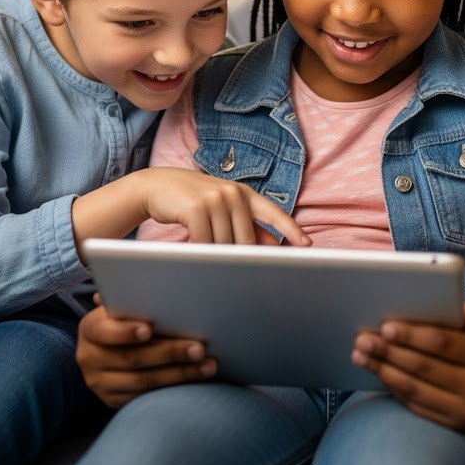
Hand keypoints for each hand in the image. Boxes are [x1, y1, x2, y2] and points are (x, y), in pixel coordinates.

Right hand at [72, 167, 310, 249]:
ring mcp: (215, 198)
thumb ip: (247, 225)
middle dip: (241, 260)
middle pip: (246, 240)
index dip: (291, 229)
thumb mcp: (223, 208)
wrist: (157, 186)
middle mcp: (233, 193)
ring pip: (225, 244)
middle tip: (240, 277)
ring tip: (209, 266)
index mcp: (244, 194)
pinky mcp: (196, 207)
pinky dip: (200, 253)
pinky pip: (204, 242)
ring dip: (216, 258)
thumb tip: (275, 247)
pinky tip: (195, 257)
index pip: (273, 212)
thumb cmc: (194, 201)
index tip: (307, 244)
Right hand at [77, 296, 214, 407]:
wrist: (102, 352)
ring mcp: (99, 383)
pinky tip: (195, 380)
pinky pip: (146, 398)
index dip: (127, 331)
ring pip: (144, 381)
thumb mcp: (120, 308)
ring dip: (180, 374)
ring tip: (207, 366)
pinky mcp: (113, 401)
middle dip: (170, 352)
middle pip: (133, 358)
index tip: (149, 329)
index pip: (106, 331)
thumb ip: (135, 301)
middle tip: (199, 347)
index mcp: (90, 329)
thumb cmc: (122, 320)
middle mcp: (89, 358)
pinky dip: (174, 389)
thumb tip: (158, 288)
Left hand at [350, 303, 464, 432]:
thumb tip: (463, 308)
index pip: (445, 345)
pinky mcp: (456, 424)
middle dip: (389, 352)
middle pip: (425, 368)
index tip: (386, 326)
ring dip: (383, 371)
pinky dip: (395, 388)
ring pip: (416, 389)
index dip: (413, 336)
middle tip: (363, 339)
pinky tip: (379, 372)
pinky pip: (418, 405)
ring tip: (360, 355)